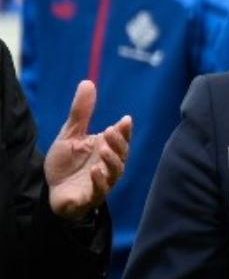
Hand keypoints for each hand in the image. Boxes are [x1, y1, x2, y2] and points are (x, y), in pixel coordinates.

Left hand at [44, 80, 131, 220]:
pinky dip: (99, 181)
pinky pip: (100, 190)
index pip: (121, 139)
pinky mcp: (91, 196)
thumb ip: (81, 112)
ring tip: (103, 151)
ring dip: (111, 161)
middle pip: (122, 154)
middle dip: (118, 144)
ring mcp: (103, 181)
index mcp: (106, 149)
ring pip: (115, 172)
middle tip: (110, 131)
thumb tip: (88, 82)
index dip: (125, 131)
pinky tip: (95, 171)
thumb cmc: (66, 163)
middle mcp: (109, 165)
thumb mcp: (70, 134)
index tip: (125, 120)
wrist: (53, 191)